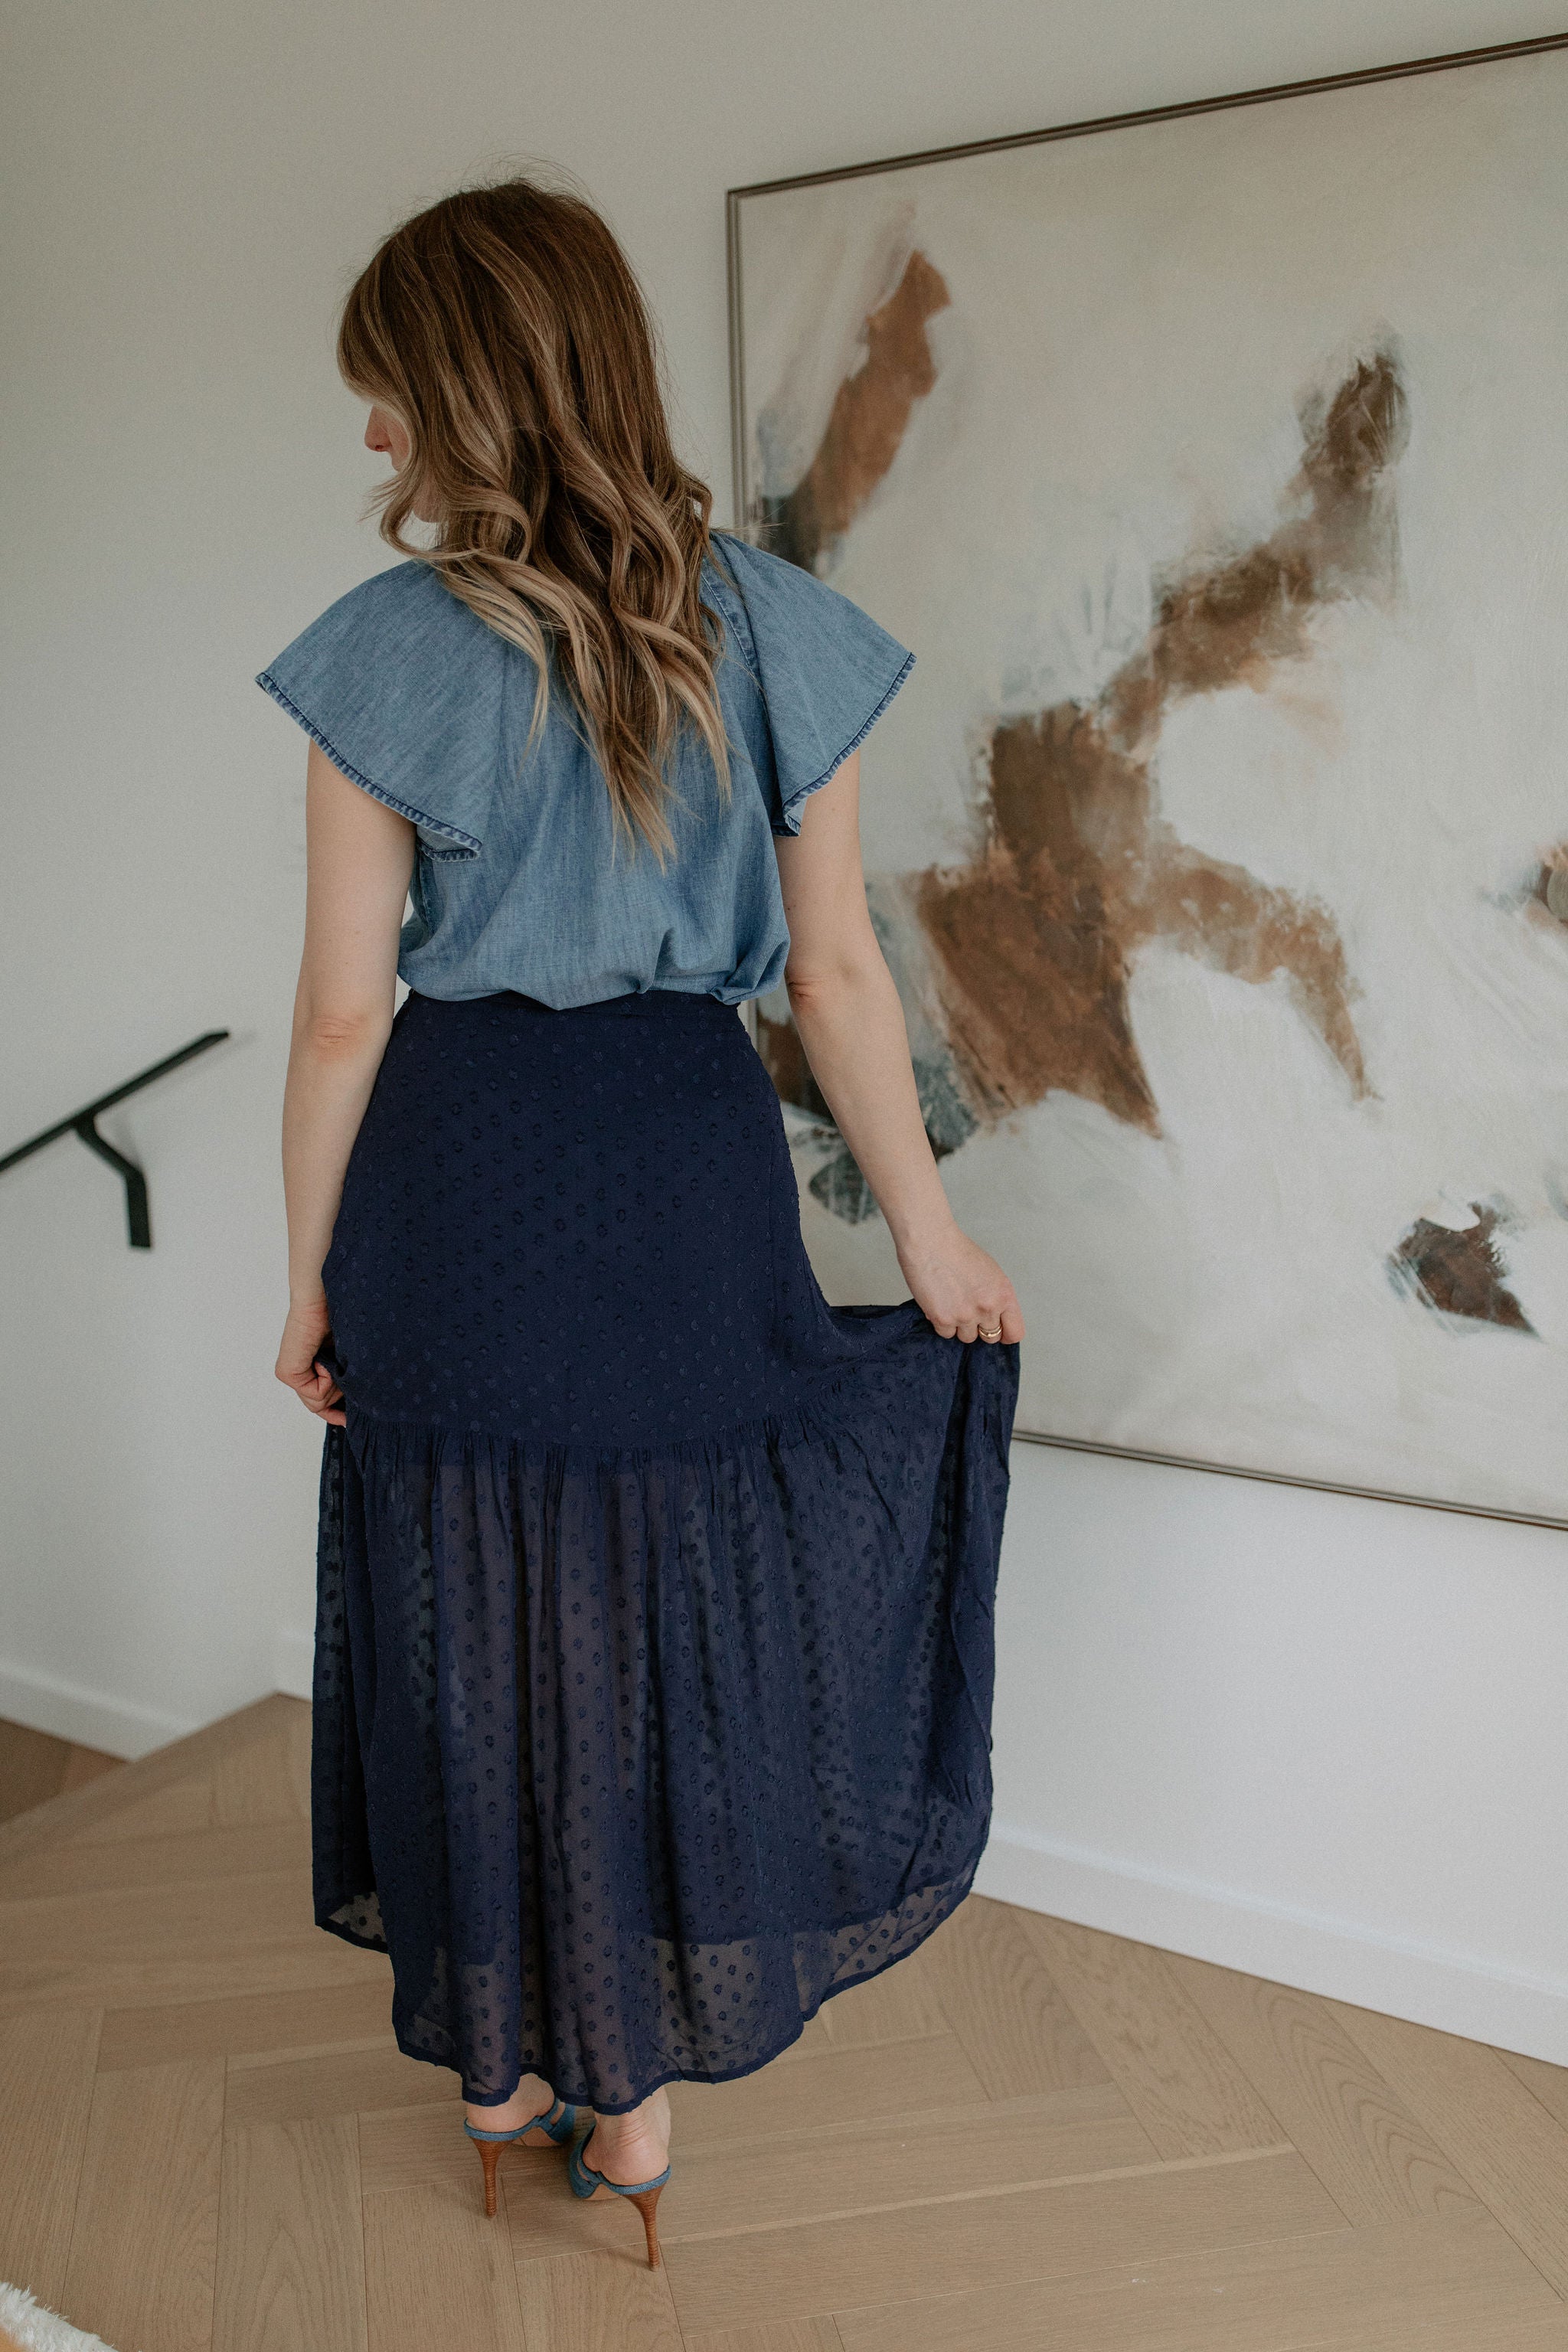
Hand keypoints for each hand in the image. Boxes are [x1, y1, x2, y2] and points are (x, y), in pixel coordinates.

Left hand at [275, 1289, 345, 1424]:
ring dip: (336, 1384)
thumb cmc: (345, 1313)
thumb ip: (346, 1376)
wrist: (328, 1293)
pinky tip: (327, 1358)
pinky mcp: (287, 1372)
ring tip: (337, 1356)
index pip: (318, 1400)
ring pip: (317, 1402)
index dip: (333, 1413)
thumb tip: (351, 1402)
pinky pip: (313, 1393)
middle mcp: (299, 1369)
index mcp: (313, 1363)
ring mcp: (290, 1371)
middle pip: (320, 1404)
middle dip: (338, 1396)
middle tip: (345, 1370)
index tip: (348, 1420)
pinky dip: (327, 1379)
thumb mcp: (351, 1353)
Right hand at [896, 1220, 1023, 1344]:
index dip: (1005, 1334)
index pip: (1015, 1332)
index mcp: (1004, 1295)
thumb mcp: (991, 1273)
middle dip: (980, 1328)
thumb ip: (997, 1297)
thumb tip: (996, 1318)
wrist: (930, 1242)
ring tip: (952, 1303)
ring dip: (960, 1325)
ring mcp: (965, 1316)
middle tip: (969, 1312)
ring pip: (967, 1337)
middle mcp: (988, 1308)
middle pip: (990, 1337)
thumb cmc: (957, 1251)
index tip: (999, 1332)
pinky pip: (946, 1334)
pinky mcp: (943, 1319)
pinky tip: (940, 1303)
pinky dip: (942, 1323)